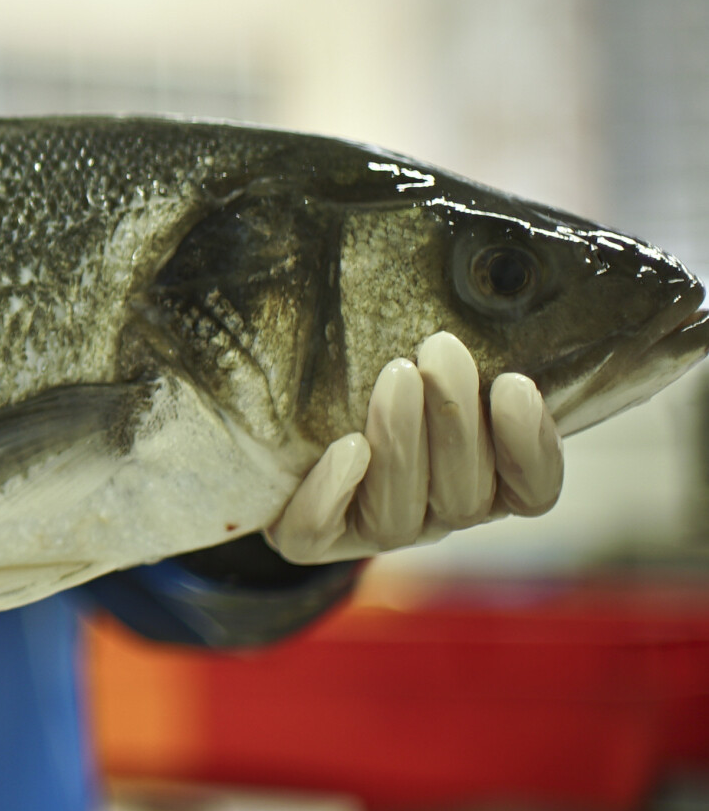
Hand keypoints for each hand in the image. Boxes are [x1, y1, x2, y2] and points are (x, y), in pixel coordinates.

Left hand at [267, 330, 564, 564]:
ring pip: (399, 515)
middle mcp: (432, 513)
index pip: (531, 490)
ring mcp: (369, 530)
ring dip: (403, 442)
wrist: (277, 432)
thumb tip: (498, 273)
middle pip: (465, 496)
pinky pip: (318, 532)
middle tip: (443, 349)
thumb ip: (464, 339)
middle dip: (457, 420)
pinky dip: (333, 491)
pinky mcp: (306, 537)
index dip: (532, 447)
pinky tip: (346, 447)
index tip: (515, 384)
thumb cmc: (368, 372)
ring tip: (396, 376)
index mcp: (480, 479)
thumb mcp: (422, 358)